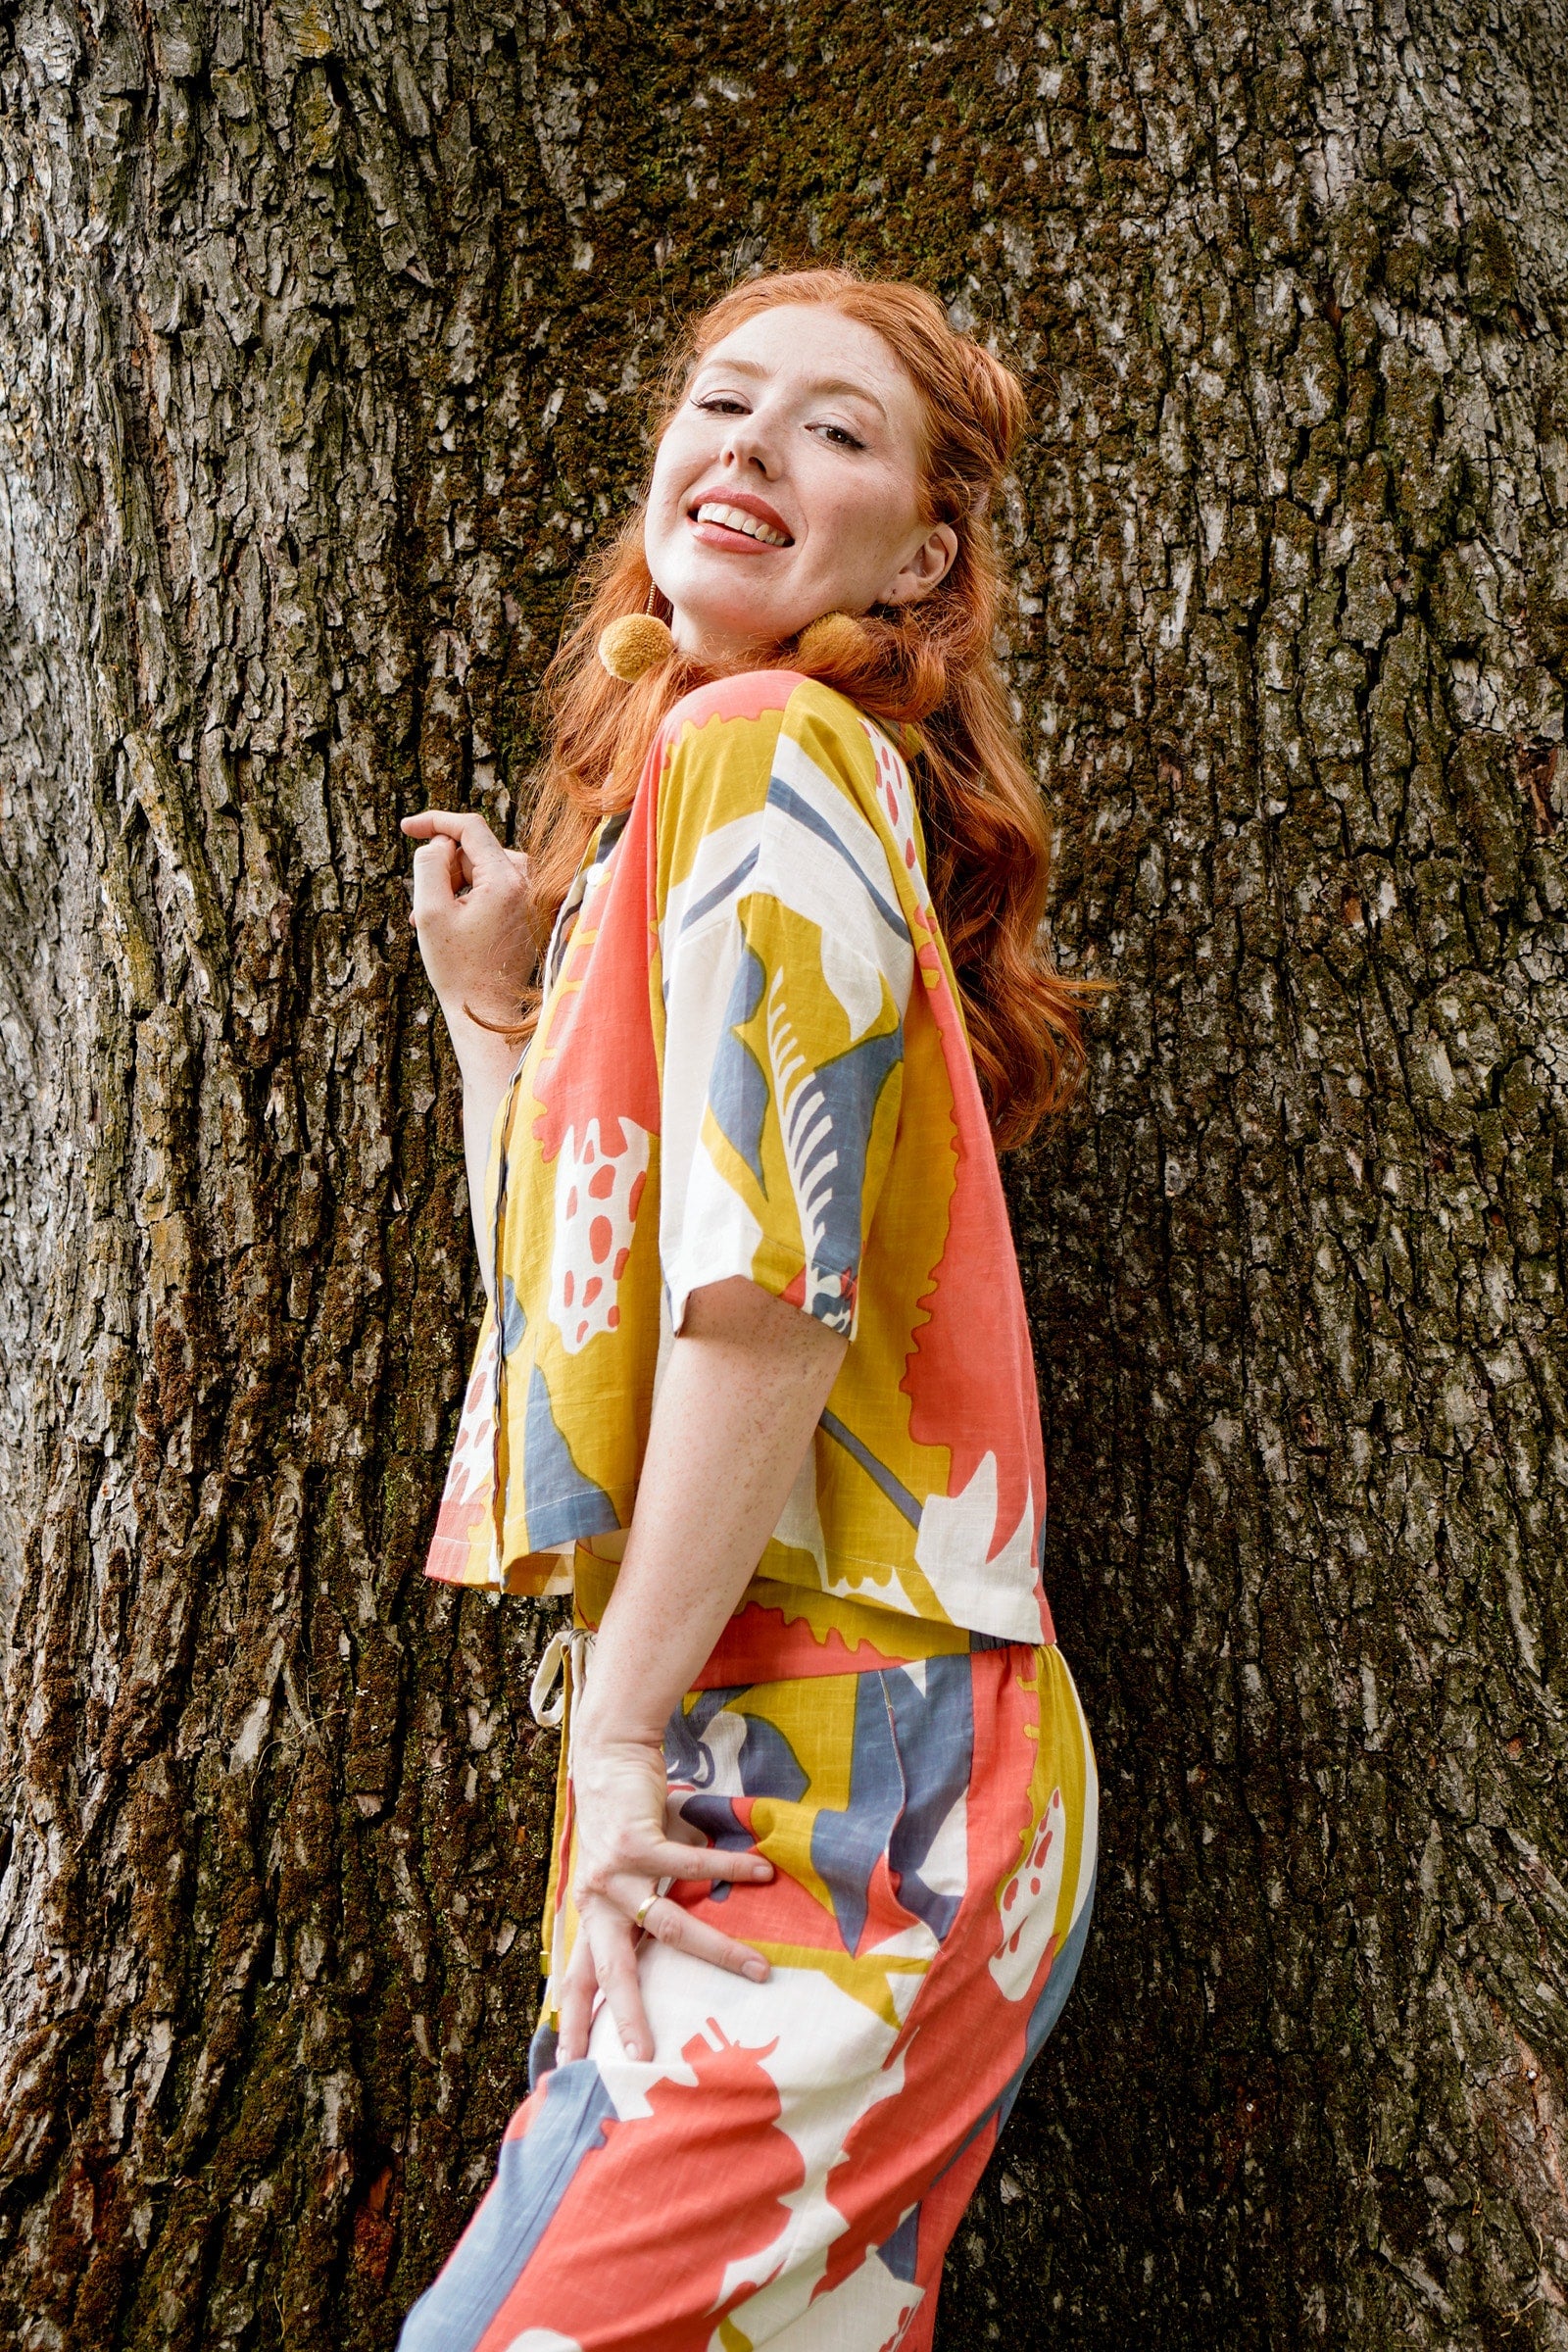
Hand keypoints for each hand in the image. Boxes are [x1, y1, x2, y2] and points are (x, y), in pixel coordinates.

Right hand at [400, 809, 538, 1031]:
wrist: (487, 1012)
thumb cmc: (458, 966)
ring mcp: (532, 897)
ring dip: (453, 888)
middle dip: (444, 871)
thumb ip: (430, 864)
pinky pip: (494, 887)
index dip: (435, 821)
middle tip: (421, 909)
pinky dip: (469, 898)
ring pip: (482, 870)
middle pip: (474, 852)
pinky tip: (453, 924)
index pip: (471, 828)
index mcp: (507, 880)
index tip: (406, 828)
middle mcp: (528, 883)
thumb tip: (441, 842)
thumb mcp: (430, 911)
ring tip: (432, 921)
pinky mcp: (529, 910)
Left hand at [558, 1730, 772, 2064]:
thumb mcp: (623, 1873)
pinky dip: (730, 1868)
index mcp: (590, 1914)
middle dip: (627, 2014)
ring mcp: (614, 1871)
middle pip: (614, 1969)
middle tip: (643, 2056)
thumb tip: (680, 1945)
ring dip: (719, 1949)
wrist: (607, 1758)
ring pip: (670, 1924)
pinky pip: (690, 1864)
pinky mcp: (636, 1840)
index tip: (570, 2065)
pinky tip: (762, 1871)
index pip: (579, 1980)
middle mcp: (596, 1899)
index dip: (574, 2021)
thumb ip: (640, 1906)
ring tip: (760, 1969)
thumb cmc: (623, 1819)